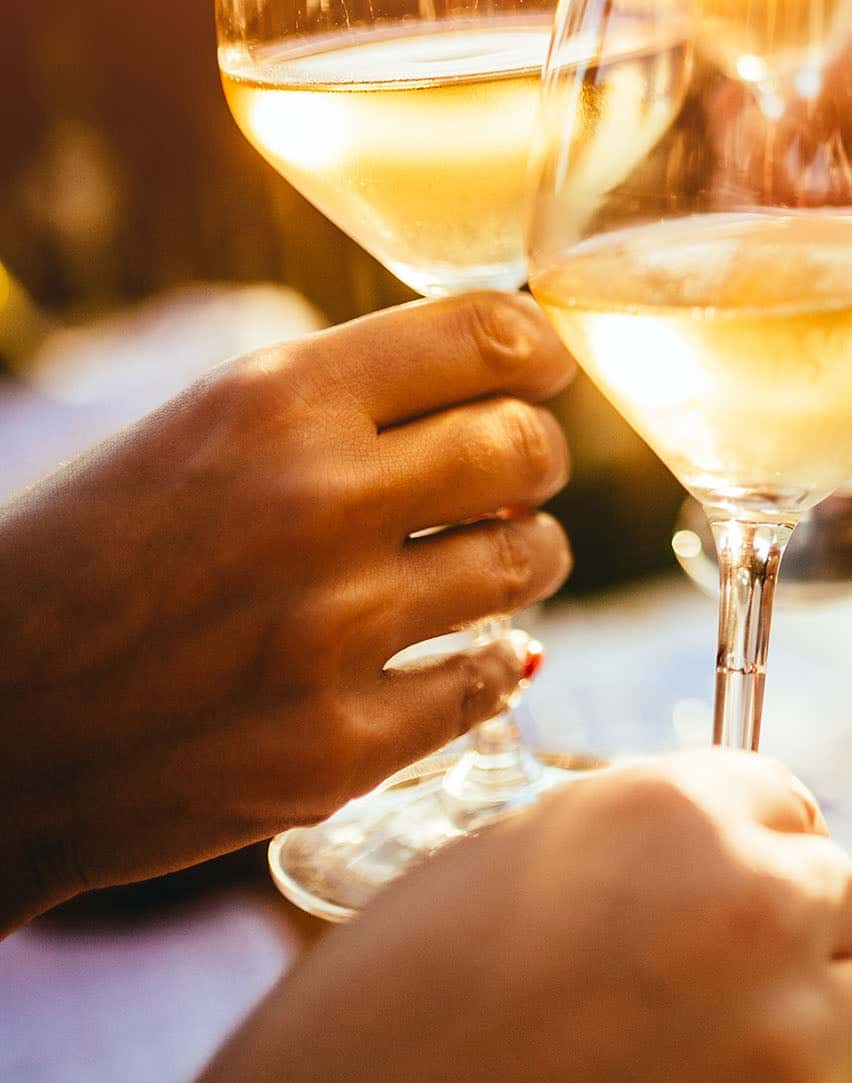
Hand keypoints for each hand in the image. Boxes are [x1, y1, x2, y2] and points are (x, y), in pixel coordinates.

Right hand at [0, 292, 576, 930]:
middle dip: (532, 460)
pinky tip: (461, 656)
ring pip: (529, 562)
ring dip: (522, 560)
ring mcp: (332, 631)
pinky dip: (491, 665)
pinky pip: (492, 680)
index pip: (489, 335)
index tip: (540, 375)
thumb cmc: (80, 568)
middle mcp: (315, 501)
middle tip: (507, 483)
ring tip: (479, 568)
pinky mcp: (339, 746)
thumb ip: (335, 407)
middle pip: (528, 447)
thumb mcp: (190, 436)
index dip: (537, 353)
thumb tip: (507, 386)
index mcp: (270, 401)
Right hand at [163, 751, 851, 1082]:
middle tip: (700, 989)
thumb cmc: (379, 1015)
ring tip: (706, 1058)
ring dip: (806, 1024)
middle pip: (834, 894)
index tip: (716, 892)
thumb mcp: (509, 864)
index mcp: (673, 805)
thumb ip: (632, 843)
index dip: (746, 852)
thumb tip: (710, 851)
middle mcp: (748, 893)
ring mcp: (778, 1017)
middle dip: (781, 936)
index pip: (786, 801)